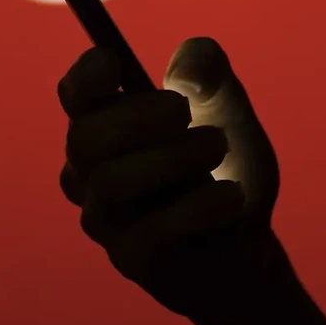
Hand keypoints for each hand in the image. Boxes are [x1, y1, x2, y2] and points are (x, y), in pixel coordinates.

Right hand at [57, 37, 282, 321]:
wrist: (250, 244)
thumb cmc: (224, 169)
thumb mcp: (229, 111)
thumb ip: (211, 74)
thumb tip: (188, 67)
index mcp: (107, 126)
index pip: (74, 95)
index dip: (87, 75)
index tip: (119, 64)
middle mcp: (92, 172)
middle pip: (84, 137)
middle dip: (139, 117)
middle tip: (185, 112)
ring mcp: (106, 220)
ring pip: (111, 182)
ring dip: (175, 157)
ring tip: (217, 148)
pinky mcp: (131, 260)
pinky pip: (152, 229)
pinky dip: (200, 205)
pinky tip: (230, 197)